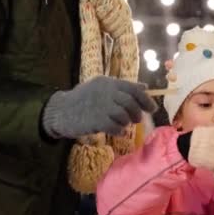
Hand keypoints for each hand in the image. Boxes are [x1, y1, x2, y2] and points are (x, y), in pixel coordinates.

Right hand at [42, 76, 156, 138]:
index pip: (134, 89)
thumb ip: (122, 88)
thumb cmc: (83, 100)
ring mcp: (100, 106)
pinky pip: (116, 127)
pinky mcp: (96, 120)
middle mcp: (105, 92)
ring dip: (127, 122)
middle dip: (137, 113)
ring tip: (123, 124)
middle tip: (137, 119)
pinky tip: (118, 132)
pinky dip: (120, 131)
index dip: (146, 100)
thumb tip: (144, 87)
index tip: (152, 109)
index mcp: (108, 82)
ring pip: (124, 115)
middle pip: (131, 102)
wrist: (60, 111)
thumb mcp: (101, 88)